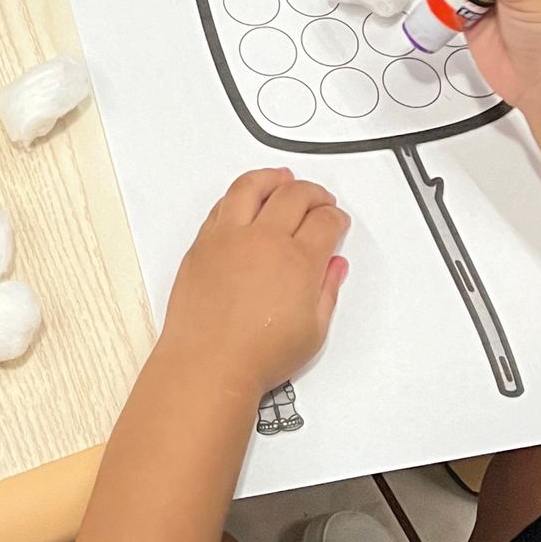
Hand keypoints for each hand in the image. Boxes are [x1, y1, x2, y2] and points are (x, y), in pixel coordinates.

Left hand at [162, 170, 348, 396]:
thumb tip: (334, 267)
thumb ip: (328, 292)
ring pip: (253, 187)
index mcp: (298, 261)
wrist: (209, 363)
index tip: (336, 221)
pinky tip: (247, 197)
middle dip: (314, 193)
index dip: (336, 218)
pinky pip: (223, 204)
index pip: (325, 221)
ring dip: (273, 178)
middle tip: (320, 200)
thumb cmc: (257, 354)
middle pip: (295, 195)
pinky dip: (240, 194)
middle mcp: (264, 241)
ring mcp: (230, 238)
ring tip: (283, 178)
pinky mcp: (203, 243)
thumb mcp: (313, 331)